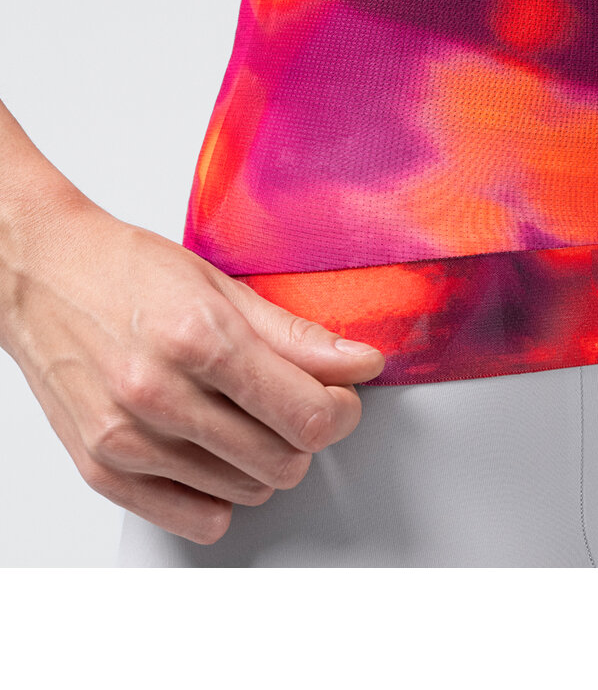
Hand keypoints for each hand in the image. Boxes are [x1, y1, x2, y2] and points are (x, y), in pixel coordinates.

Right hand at [0, 197, 385, 543]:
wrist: (44, 275)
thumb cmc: (128, 272)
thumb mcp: (223, 287)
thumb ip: (297, 336)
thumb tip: (359, 364)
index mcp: (199, 338)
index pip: (307, 414)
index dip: (341, 410)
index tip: (339, 397)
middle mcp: (159, 394)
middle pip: (283, 461)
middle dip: (307, 434)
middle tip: (298, 403)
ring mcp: (127, 439)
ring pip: (246, 492)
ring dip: (264, 461)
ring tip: (247, 417)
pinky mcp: (102, 470)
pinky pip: (197, 519)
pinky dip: (221, 494)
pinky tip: (216, 452)